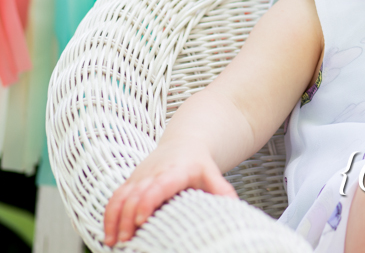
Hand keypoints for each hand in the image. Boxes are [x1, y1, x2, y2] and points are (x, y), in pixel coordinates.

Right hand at [103, 139, 237, 245]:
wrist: (184, 143)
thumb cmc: (198, 163)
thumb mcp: (212, 174)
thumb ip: (221, 191)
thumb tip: (234, 207)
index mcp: (174, 172)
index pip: (157, 186)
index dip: (147, 202)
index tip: (141, 220)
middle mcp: (153, 173)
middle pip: (134, 195)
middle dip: (127, 218)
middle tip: (125, 240)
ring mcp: (139, 178)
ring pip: (120, 197)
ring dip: (113, 219)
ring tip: (113, 242)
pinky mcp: (130, 183)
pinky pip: (114, 199)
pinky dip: (109, 216)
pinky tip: (109, 235)